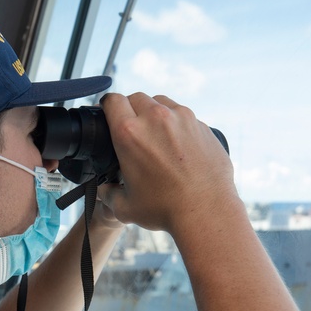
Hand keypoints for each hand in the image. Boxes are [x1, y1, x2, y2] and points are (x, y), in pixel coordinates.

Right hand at [96, 93, 234, 235]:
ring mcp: (181, 118)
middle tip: (133, 128)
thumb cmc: (166, 210)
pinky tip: (177, 145)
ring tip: (156, 135)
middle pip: (136, 98)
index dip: (107, 106)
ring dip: (154, 113)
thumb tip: (104, 189)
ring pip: (161, 102)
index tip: (109, 113)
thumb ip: (108, 193)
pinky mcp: (201, 124)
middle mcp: (155, 118)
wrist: (206, 212)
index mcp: (129, 133)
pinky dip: (176, 124)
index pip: (112, 101)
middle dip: (131, 110)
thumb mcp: (125, 206)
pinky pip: (183, 116)